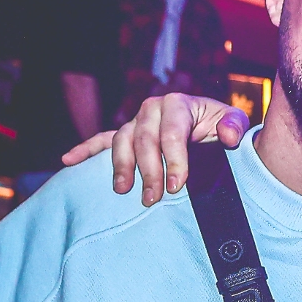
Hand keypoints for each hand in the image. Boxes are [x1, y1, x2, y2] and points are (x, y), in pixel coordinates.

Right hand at [59, 93, 247, 205]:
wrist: (212, 130)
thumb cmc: (222, 128)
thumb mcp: (233, 123)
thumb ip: (233, 126)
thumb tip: (228, 136)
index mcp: (178, 103)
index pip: (172, 132)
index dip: (174, 159)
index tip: (177, 185)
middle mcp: (153, 109)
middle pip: (143, 139)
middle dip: (148, 170)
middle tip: (152, 198)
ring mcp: (136, 122)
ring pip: (121, 141)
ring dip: (121, 166)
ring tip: (124, 190)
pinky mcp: (125, 134)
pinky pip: (101, 140)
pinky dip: (84, 149)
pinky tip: (68, 160)